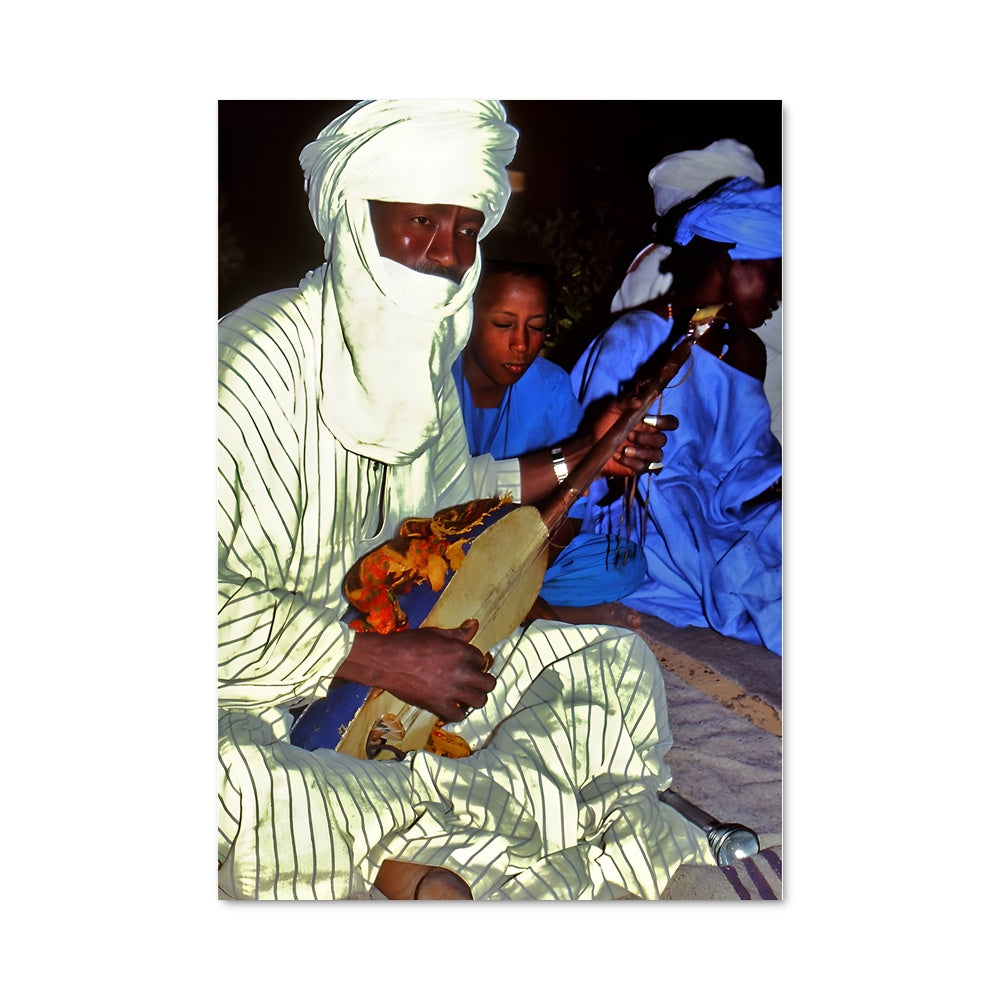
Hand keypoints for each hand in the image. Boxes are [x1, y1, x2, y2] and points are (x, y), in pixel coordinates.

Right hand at [341, 619, 495, 722]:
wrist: (385, 660)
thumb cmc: (408, 643)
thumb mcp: (435, 633)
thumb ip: (458, 633)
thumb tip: (474, 625)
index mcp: (461, 651)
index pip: (480, 659)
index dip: (475, 662)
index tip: (469, 665)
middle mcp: (460, 672)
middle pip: (488, 683)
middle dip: (484, 682)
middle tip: (475, 682)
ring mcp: (451, 690)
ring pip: (479, 701)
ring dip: (476, 698)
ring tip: (469, 696)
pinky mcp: (438, 705)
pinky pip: (458, 715)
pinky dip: (458, 713)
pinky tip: (454, 707)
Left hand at [590, 396, 677, 477]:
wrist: (591, 444)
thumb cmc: (604, 424)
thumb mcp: (613, 409)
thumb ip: (626, 402)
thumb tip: (638, 400)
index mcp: (650, 424)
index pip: (670, 423)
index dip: (665, 422)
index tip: (647, 420)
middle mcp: (651, 439)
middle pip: (663, 440)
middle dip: (647, 438)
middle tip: (630, 435)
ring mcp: (646, 454)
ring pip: (657, 455)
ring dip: (641, 452)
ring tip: (624, 449)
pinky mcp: (639, 467)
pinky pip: (644, 467)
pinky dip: (631, 462)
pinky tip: (618, 457)